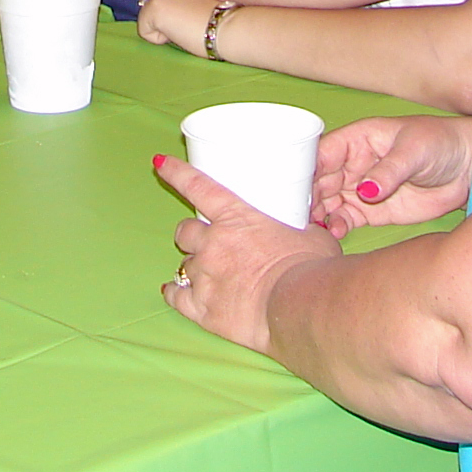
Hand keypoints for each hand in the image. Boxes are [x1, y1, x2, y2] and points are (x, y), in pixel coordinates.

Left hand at [136, 0, 221, 55]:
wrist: (226, 26)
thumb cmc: (222, 20)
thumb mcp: (204, 1)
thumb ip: (188, 0)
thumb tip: (178, 12)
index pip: (168, 2)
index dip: (179, 16)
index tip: (196, 19)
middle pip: (156, 9)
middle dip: (169, 20)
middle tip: (191, 25)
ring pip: (149, 20)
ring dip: (165, 29)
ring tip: (187, 28)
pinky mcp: (153, 9)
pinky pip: (145, 32)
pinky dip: (159, 39)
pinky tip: (180, 33)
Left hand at [156, 153, 337, 350]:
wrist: (300, 308)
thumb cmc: (311, 268)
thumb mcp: (311, 235)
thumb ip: (299, 229)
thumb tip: (308, 229)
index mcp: (236, 218)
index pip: (198, 186)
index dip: (176, 172)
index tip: (160, 162)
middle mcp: (213, 243)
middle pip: (185, 230)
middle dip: (193, 234)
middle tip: (209, 242)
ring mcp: (205, 276)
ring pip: (183, 264)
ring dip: (194, 266)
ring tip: (209, 274)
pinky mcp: (202, 309)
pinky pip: (176, 296)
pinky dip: (174, 293)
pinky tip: (173, 292)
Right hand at [312, 115, 471, 234]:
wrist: (468, 166)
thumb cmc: (440, 143)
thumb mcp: (414, 151)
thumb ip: (389, 171)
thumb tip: (365, 190)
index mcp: (357, 140)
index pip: (323, 153)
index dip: (307, 169)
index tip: (295, 186)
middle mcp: (354, 164)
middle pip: (320, 181)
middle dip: (307, 196)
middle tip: (299, 213)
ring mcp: (362, 188)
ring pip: (329, 202)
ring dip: (320, 214)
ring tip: (315, 227)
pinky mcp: (374, 211)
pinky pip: (347, 219)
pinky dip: (337, 226)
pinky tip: (335, 232)